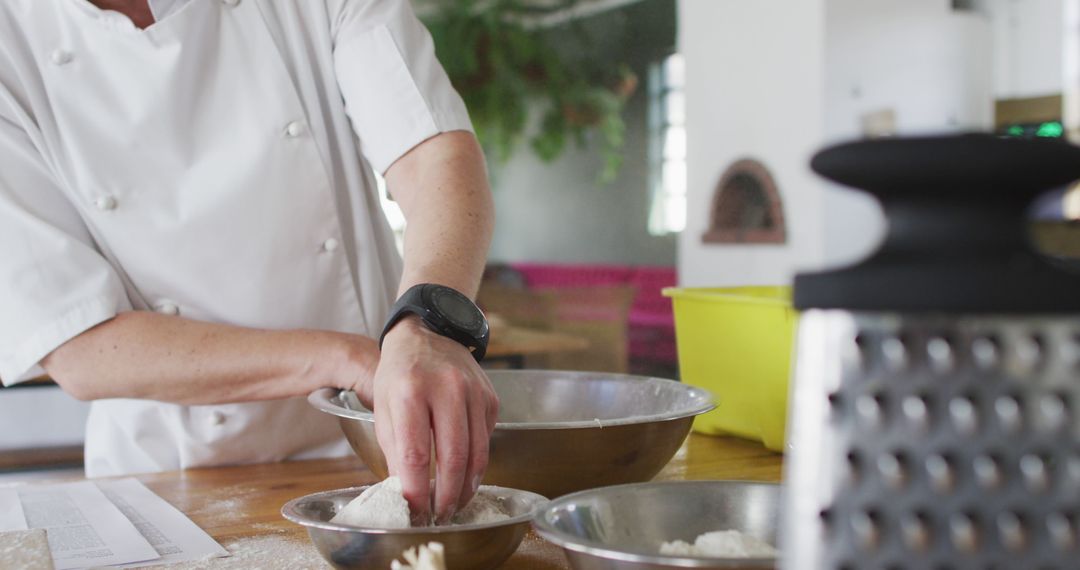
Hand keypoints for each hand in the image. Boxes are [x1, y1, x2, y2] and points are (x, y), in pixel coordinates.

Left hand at [372, 315, 498, 524]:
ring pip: (477, 453)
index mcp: (411, 391)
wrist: (428, 334)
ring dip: (467, 486)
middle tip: (440, 516)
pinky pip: (487, 439)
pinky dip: (477, 462)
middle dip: (447, 496)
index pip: (416, 454)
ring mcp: (474, 392)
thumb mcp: (383, 407)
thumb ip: (394, 450)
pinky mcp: (491, 397)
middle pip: (453, 457)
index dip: (417, 491)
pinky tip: (464, 472)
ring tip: (455, 504)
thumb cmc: (400, 373)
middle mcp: (447, 389)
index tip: (414, 512)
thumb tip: (407, 492)